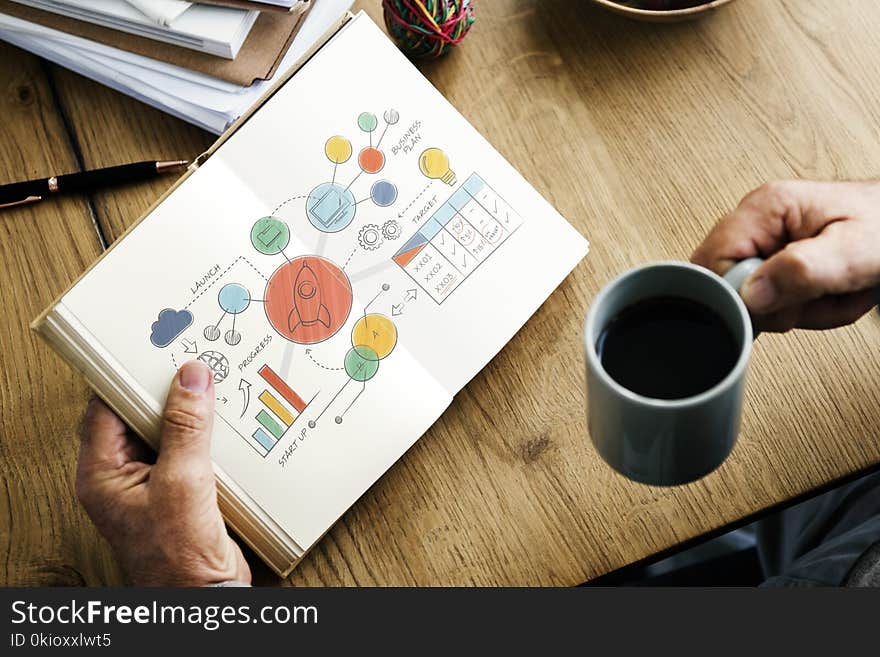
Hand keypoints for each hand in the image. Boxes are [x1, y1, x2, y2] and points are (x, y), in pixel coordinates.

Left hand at [77, 361, 250, 585]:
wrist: (205, 595)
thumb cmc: (177, 557)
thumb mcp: (182, 482)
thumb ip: (186, 429)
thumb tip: (191, 380)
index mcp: (102, 475)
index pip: (105, 409)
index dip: (128, 379)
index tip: (155, 352)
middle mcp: (121, 477)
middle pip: (137, 416)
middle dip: (165, 392)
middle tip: (190, 366)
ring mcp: (150, 484)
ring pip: (166, 432)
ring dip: (189, 414)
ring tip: (210, 389)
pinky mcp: (179, 491)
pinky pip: (188, 450)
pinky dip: (205, 435)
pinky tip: (224, 424)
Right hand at [692, 180, 879, 331]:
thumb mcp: (854, 251)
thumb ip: (801, 271)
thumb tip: (750, 294)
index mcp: (766, 208)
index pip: (713, 263)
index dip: (741, 294)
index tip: (781, 303)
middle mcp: (759, 222)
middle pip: (728, 284)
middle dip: (777, 307)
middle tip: (817, 296)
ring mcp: (767, 241)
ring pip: (753, 300)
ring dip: (799, 311)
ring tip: (833, 294)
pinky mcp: (779, 261)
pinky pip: (772, 301)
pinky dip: (803, 310)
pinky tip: (826, 295)